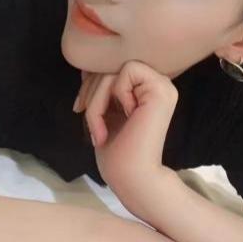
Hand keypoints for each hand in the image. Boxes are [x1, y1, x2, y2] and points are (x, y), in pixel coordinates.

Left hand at [73, 60, 176, 192]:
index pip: (111, 67)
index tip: (80, 108)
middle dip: (90, 91)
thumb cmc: (116, 151)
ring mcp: (162, 85)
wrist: (131, 177)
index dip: (90, 83)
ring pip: (114, 69)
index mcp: (146, 88)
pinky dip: (113, 95)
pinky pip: (126, 72)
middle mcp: (158, 82)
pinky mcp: (162, 90)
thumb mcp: (103, 110)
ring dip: (96, 100)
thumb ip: (100, 87)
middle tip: (83, 116)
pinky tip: (123, 118)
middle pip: (111, 65)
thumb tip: (87, 64)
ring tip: (98, 127)